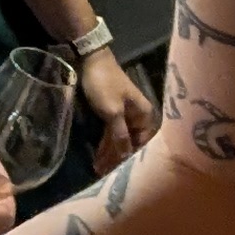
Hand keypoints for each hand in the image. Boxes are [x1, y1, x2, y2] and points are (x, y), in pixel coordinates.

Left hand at [77, 45, 155, 170]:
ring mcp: (124, 115)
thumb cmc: (104, 85)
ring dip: (110, 154)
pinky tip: (98, 157)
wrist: (90, 59)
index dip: (132, 159)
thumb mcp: (112, 112)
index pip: (142, 144)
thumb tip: (126, 157)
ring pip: (120, 140)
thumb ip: (120, 136)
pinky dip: (105, 145)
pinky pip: (111, 133)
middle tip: (105, 175)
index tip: (121, 174)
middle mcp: (138, 117)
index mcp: (144, 115)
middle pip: (130, 143)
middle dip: (118, 159)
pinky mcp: (112, 114)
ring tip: (99, 170)